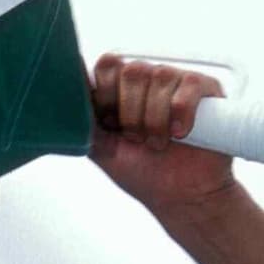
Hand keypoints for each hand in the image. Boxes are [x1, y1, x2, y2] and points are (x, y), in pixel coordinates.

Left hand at [90, 57, 234, 215]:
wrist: (182, 198)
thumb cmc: (144, 175)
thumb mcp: (102, 149)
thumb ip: (82, 118)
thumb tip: (59, 88)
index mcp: (121, 91)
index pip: (108, 65)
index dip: (108, 95)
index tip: (113, 125)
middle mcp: (148, 81)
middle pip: (132, 70)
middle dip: (132, 114)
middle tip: (140, 140)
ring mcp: (176, 82)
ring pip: (160, 77)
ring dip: (156, 120)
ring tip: (161, 143)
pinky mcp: (204, 89)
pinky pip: (189, 85)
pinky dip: (181, 113)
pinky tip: (182, 133)